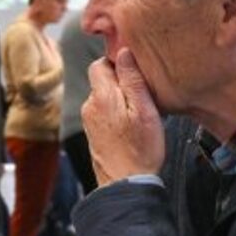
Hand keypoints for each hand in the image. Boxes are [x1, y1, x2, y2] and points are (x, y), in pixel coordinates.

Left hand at [81, 50, 164, 185]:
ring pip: (104, 97)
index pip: (100, 63)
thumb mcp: (145, 110)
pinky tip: (129, 126)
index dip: (118, 63)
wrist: (125, 184)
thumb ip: (132, 80)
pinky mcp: (93, 133)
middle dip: (120, 83)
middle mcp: (90, 106)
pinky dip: (116, 114)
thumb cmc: (140, 149)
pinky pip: (104, 113)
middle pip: (102, 81)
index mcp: (101, 96)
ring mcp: (89, 121)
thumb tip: (124, 52)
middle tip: (142, 96)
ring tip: (138, 114)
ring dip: (119, 100)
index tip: (136, 73)